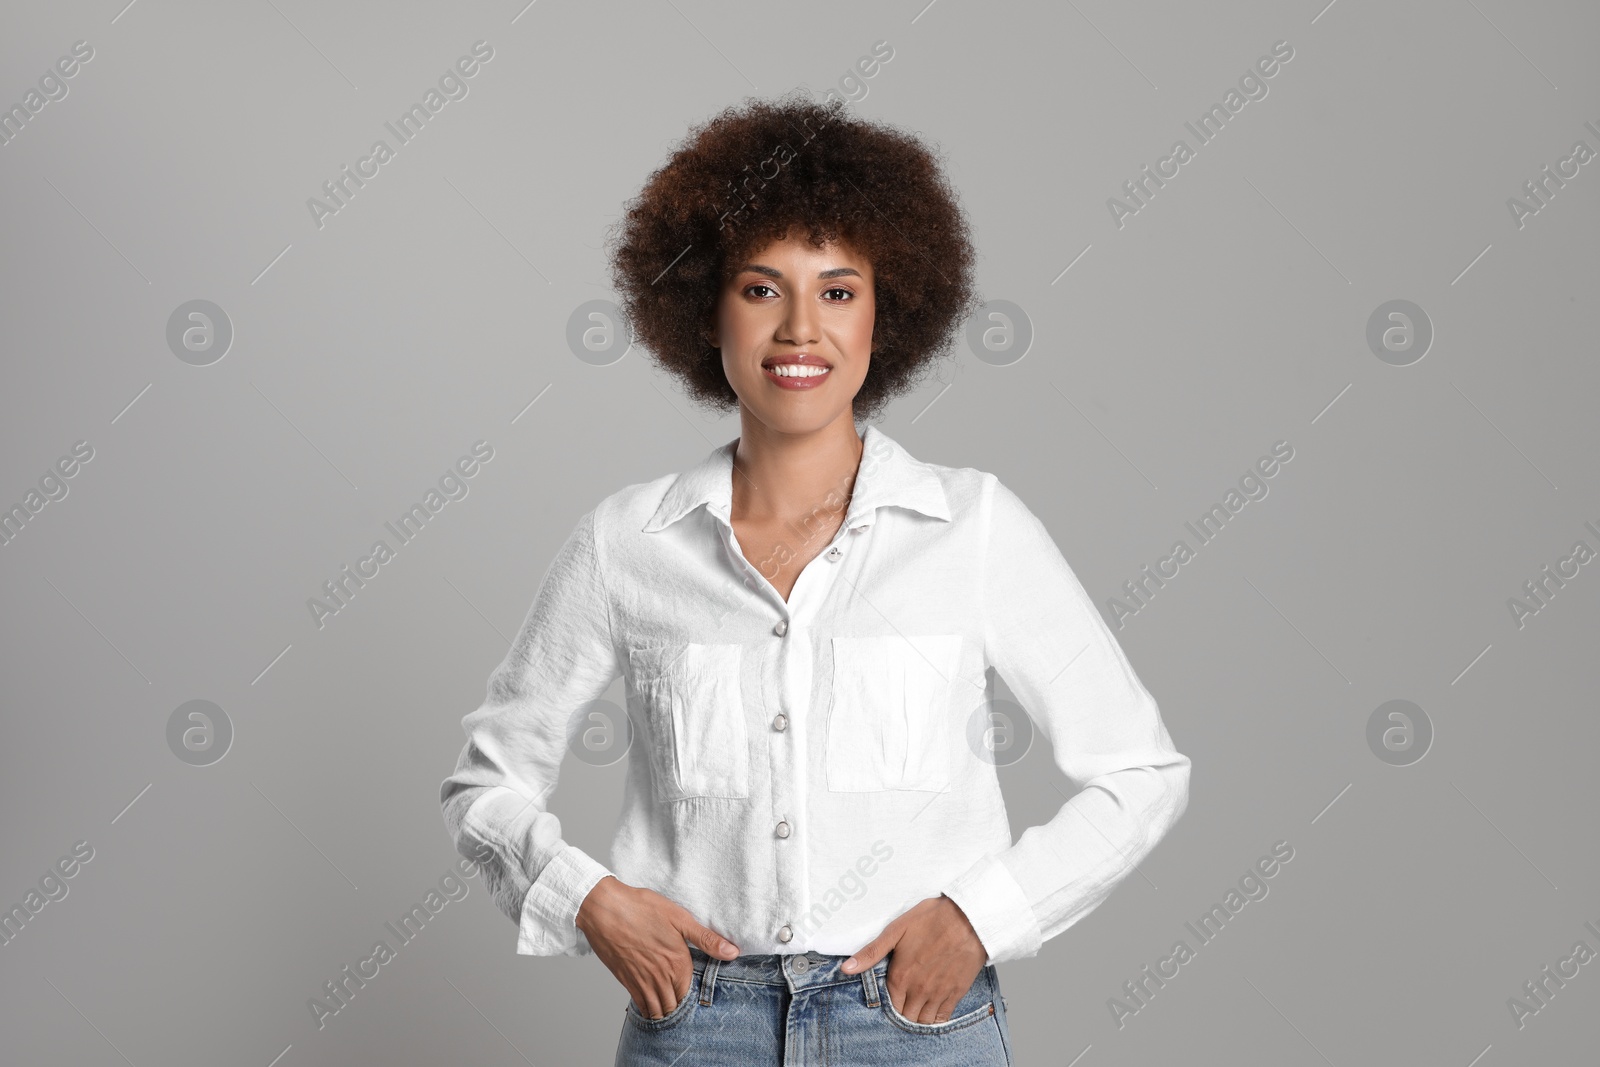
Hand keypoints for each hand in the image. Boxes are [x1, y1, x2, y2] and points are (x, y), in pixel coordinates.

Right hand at [575, 876, 740, 1019]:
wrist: (604, 909)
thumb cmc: (641, 908)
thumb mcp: (679, 918)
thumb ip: (707, 939)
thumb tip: (733, 952)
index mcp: (677, 963)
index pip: (691, 994)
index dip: (694, 996)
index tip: (697, 994)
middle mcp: (660, 978)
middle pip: (675, 1007)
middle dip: (680, 1007)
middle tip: (684, 1002)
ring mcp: (641, 982)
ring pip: (657, 1011)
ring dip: (665, 1011)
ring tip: (670, 1006)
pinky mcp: (625, 981)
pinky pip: (640, 1006)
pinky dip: (648, 1009)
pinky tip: (651, 1004)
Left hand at [839, 894, 987, 1024]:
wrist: (969, 917)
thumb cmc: (931, 919)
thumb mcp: (895, 931)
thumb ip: (871, 952)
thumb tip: (846, 968)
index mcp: (901, 976)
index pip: (890, 1006)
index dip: (889, 1004)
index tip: (892, 996)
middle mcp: (918, 990)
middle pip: (906, 1017)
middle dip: (903, 1013)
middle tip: (904, 1002)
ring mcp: (938, 994)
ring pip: (924, 1021)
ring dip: (918, 1018)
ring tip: (917, 1007)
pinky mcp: (956, 992)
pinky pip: (943, 1017)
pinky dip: (937, 1018)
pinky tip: (933, 1008)